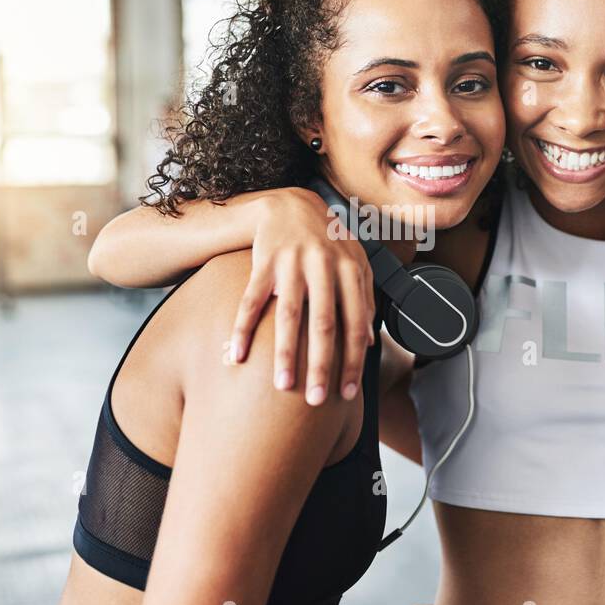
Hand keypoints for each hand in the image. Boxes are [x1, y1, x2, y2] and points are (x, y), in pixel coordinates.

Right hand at [225, 187, 375, 405]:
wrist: (291, 205)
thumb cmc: (327, 242)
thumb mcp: (353, 263)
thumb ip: (363, 299)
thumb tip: (368, 343)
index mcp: (350, 270)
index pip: (354, 324)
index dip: (352, 360)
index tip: (347, 393)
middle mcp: (323, 265)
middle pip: (324, 324)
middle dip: (320, 365)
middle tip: (315, 400)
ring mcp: (292, 263)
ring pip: (288, 315)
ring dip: (285, 353)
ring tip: (282, 386)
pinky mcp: (264, 262)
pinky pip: (251, 300)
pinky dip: (242, 329)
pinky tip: (236, 357)